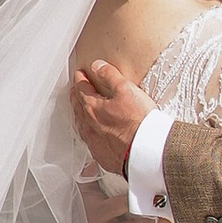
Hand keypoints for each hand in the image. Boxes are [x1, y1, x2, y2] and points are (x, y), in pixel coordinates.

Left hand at [72, 55, 155, 174]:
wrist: (147, 152)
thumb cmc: (138, 122)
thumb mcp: (126, 89)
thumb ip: (110, 76)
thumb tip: (98, 66)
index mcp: (92, 108)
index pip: (82, 89)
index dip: (80, 79)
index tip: (80, 74)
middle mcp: (90, 126)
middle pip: (78, 108)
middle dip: (76, 97)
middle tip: (74, 91)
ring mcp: (95, 143)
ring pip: (82, 127)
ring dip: (80, 116)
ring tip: (81, 111)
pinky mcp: (103, 156)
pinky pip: (91, 143)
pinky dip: (90, 135)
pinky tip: (94, 136)